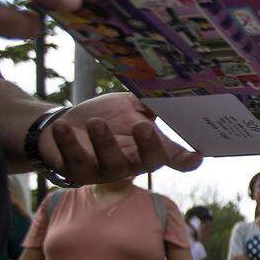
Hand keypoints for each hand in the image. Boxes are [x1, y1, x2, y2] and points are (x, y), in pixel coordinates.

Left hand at [36, 92, 202, 183]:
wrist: (63, 126)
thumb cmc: (104, 118)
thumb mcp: (129, 107)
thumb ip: (150, 103)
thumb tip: (174, 87)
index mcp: (149, 149)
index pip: (174, 158)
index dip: (187, 160)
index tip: (197, 155)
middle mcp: (132, 164)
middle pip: (148, 163)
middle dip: (147, 146)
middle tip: (142, 126)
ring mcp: (104, 171)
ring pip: (111, 165)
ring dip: (105, 144)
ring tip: (96, 122)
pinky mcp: (77, 172)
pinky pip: (75, 162)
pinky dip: (68, 144)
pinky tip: (63, 126)